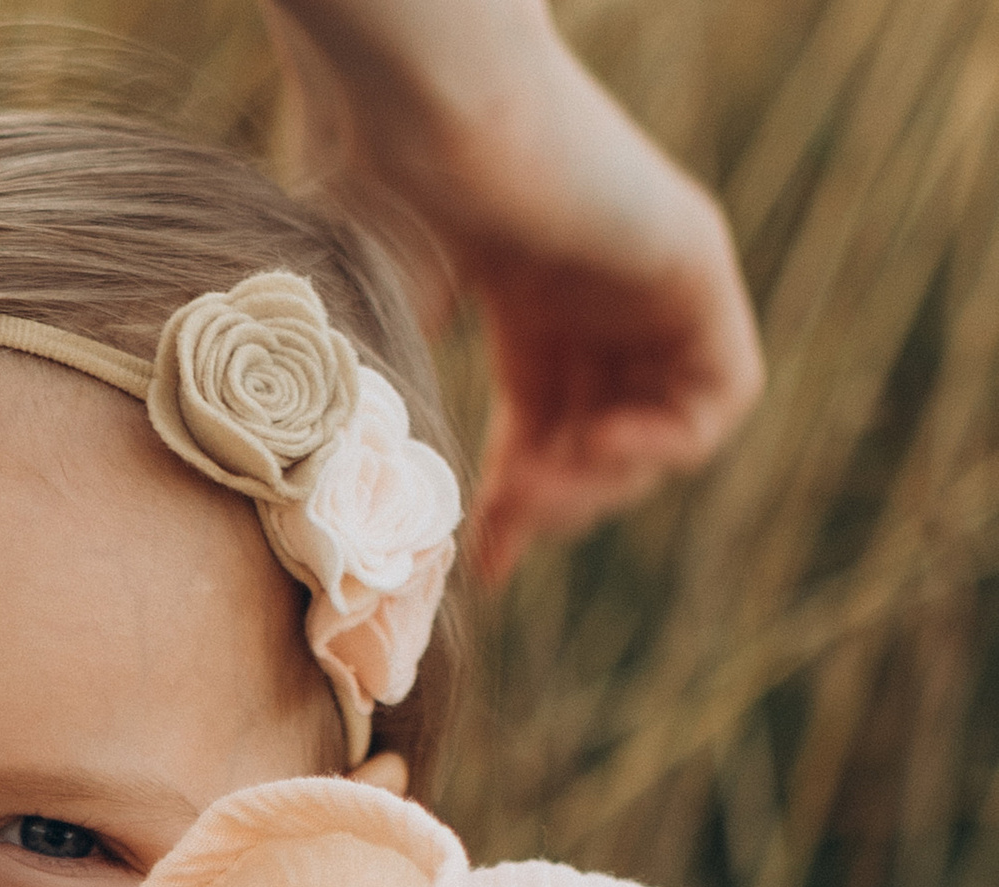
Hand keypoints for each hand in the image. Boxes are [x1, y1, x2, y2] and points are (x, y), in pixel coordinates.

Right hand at [268, 1, 761, 578]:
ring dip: (607, 488)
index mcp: (522, 301)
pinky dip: (670, 447)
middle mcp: (591, 290)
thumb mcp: (373, 351)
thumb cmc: (369, 205)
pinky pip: (724, 394)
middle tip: (504, 523)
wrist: (416, 111)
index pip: (545, 429)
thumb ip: (397, 439)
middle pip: (600, 441)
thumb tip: (395, 547)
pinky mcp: (694, 259)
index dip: (517, 512)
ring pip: (664, 430)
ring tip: (547, 488)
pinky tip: (602, 447)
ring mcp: (646, 275)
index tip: (481, 567)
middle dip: (557, 507)